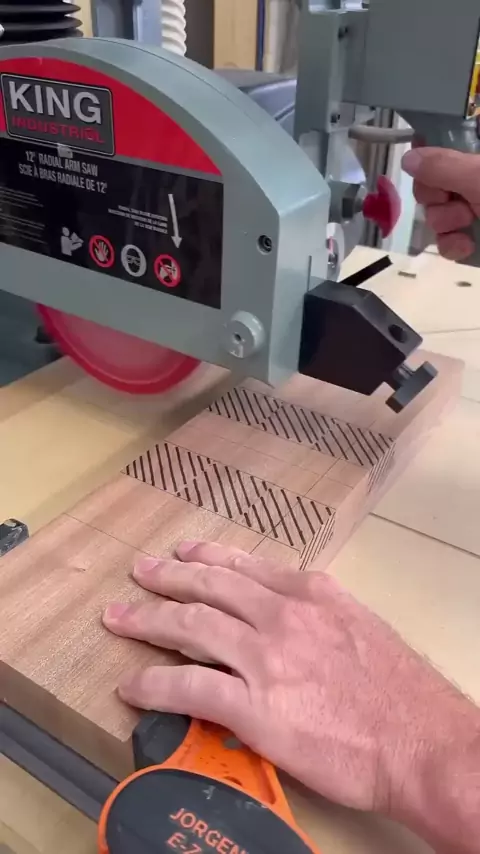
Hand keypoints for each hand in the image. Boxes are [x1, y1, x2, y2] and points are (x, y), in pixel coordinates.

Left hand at [102, 541, 466, 822]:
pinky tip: (132, 686)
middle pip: (208, 589)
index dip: (207, 556)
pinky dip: (154, 685)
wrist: (419, 740)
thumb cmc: (399, 691)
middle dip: (167, 579)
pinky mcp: (254, 707)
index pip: (244, 567)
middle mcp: (281, 616)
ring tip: (119, 618)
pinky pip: (189, 688)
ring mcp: (264, 659)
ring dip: (147, 621)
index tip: (184, 552)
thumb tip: (286, 613)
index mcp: (309, 593)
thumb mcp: (359, 626)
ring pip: (190, 628)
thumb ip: (317, 613)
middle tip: (140, 573)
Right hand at [402, 147, 479, 260]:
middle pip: (431, 185)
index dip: (429, 161)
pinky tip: (467, 245)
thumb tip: (407, 158)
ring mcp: (473, 212)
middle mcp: (472, 182)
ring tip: (469, 222)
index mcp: (476, 157)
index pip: (441, 149)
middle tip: (453, 198)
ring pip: (435, 214)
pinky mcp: (473, 241)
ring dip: (446, 222)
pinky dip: (452, 246)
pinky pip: (445, 242)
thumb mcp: (479, 176)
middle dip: (437, 197)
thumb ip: (443, 167)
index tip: (428, 170)